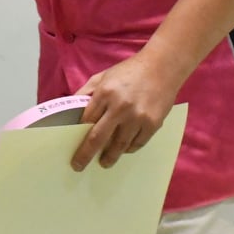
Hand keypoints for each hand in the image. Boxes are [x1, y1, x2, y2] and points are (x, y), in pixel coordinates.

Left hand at [70, 53, 182, 170]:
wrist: (162, 67)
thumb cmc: (129, 71)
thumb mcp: (102, 76)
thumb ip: (86, 92)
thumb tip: (71, 110)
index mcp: (105, 93)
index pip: (86, 120)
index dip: (78, 133)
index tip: (73, 144)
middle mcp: (120, 107)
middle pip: (97, 138)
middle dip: (85, 155)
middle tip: (78, 166)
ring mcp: (137, 117)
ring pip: (119, 145)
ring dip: (110, 156)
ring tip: (104, 162)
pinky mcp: (152, 124)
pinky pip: (137, 143)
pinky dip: (129, 149)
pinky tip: (124, 149)